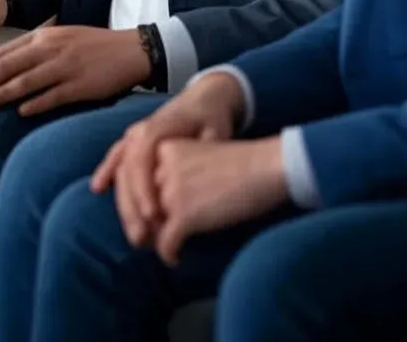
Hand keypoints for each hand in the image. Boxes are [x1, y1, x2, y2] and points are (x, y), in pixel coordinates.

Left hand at [0, 26, 150, 114]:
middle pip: (11, 65)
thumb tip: (8, 65)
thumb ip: (37, 49)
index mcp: (46, 36)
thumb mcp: (63, 38)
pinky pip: (54, 96)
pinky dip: (36, 103)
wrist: (132, 50)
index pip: (7, 50)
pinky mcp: (82, 85)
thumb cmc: (94, 46)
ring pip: (28, 81)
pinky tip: (21, 111)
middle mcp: (53, 49)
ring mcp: (67, 67)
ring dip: (3, 92)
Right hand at [91, 72, 244, 247]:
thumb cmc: (212, 118)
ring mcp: (134, 135)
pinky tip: (98, 189)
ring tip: (134, 234)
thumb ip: (205, 154)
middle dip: (132, 207)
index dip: (144, 189)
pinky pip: (116, 158)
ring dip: (124, 203)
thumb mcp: (215, 132)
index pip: (143, 159)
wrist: (205, 97)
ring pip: (120, 169)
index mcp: (160, 127)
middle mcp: (141, 131)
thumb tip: (201, 182)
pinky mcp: (134, 142)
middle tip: (142, 239)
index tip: (153, 217)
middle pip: (127, 169)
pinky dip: (106, 172)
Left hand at [148, 136, 287, 264]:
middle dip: (148, 222)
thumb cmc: (242, 163)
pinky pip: (165, 243)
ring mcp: (171, 190)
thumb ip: (177, 171)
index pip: (140, 179)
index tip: (153, 216)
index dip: (144, 201)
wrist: (267, 167)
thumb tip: (160, 206)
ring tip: (169, 247)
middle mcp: (162, 167)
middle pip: (142, 202)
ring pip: (150, 225)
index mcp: (165, 148)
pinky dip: (169, 254)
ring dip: (157, 240)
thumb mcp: (200, 154)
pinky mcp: (184, 214)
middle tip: (156, 237)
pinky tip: (177, 258)